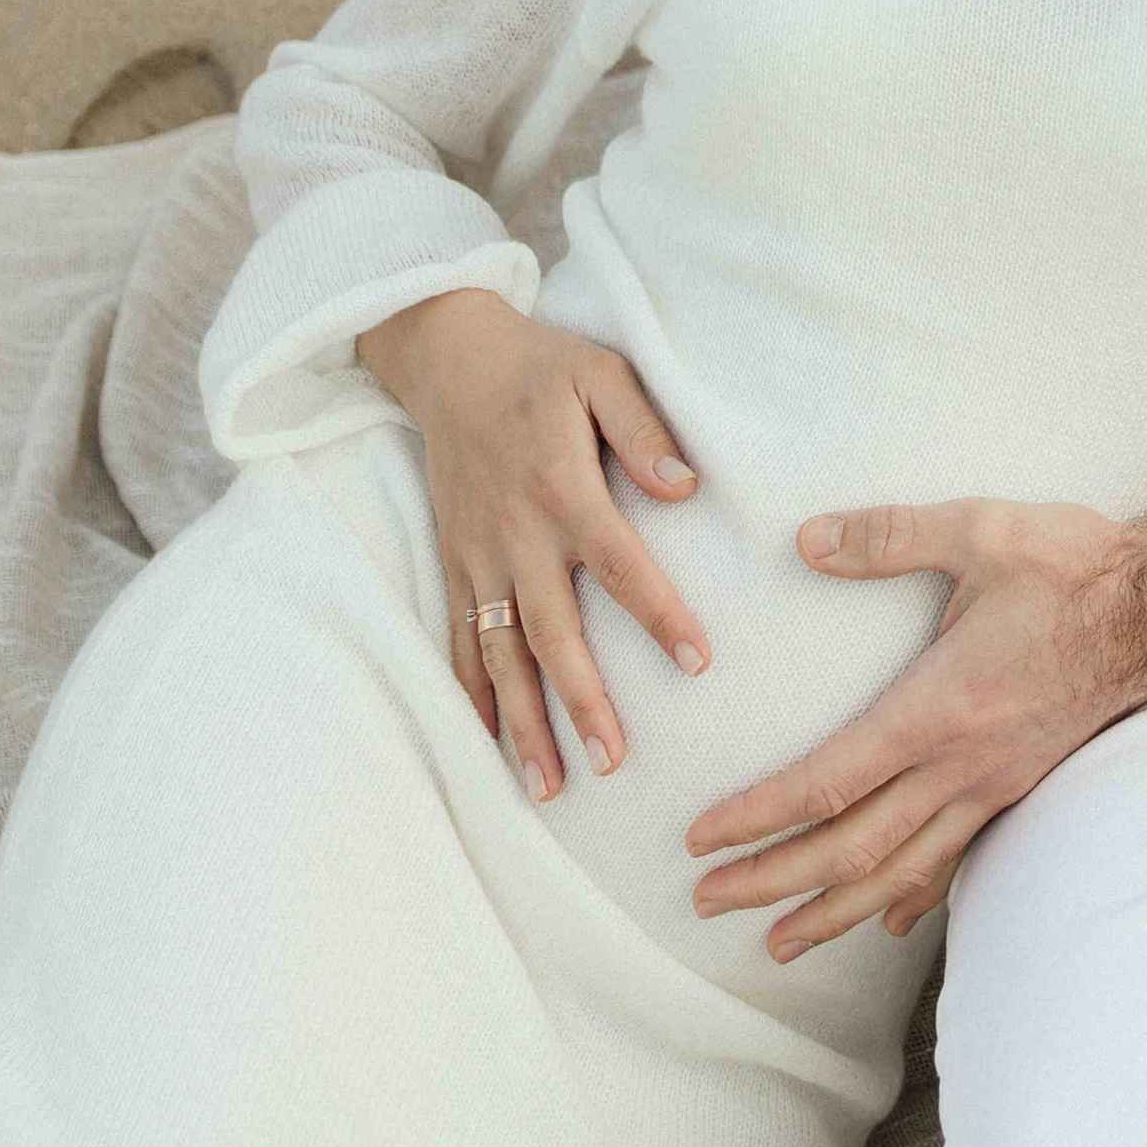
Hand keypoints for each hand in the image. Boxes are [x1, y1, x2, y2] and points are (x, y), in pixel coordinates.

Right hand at [358, 286, 711, 802]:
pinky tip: (488, 745)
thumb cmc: (540, 366)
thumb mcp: (601, 372)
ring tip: (549, 787)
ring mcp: (477, 555)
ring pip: (500, 653)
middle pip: (553, 631)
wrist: (448, 360)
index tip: (697, 664)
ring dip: (523, 721)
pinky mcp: (453, 563)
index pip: (620, 563)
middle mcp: (516, 533)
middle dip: (582, 700)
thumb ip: (644, 428)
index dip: (659, 615)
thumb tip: (685, 488)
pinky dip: (471, 696)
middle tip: (614, 764)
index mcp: (561, 487)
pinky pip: (458, 640)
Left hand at [682, 497, 1146, 959]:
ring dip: (833, 912)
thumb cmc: (1074, 566)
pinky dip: (915, 899)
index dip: (761, 817)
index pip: (830, 782)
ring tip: (779, 944)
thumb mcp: (981, 529)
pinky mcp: (1021, 788)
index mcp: (940, 707)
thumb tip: (807, 541)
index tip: (702, 840)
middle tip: (707, 903)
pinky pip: (957, 862)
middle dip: (774, 881)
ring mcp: (995, 787)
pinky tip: (892, 921)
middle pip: (853, 848)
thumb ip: (890, 535)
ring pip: (902, 874)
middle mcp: (963, 765)